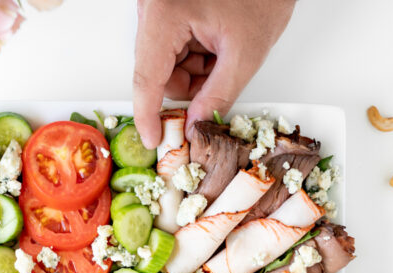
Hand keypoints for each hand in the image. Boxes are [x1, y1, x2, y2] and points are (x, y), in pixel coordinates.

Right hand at [133, 0, 295, 146]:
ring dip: (194, 73)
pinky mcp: (166, 12)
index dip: (148, 116)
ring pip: (165, 67)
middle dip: (188, 86)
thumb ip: (218, 95)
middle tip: (217, 80)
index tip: (152, 139)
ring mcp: (158, 10)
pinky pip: (172, 53)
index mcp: (166, 14)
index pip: (147, 78)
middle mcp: (154, 8)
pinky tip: (214, 46)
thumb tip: (194, 124)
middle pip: (157, 74)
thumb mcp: (245, 53)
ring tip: (221, 54)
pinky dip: (194, 59)